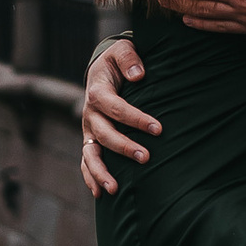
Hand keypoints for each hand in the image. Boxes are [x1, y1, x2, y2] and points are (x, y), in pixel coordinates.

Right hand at [82, 37, 161, 197]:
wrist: (101, 70)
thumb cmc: (117, 62)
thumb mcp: (121, 51)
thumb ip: (129, 58)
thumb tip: (138, 74)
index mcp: (97, 91)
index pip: (116, 108)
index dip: (136, 119)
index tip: (158, 129)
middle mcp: (90, 113)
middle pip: (104, 134)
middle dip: (124, 147)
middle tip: (146, 158)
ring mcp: (88, 130)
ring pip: (90, 154)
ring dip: (101, 172)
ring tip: (115, 189)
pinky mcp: (90, 140)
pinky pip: (87, 161)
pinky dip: (90, 178)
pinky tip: (100, 195)